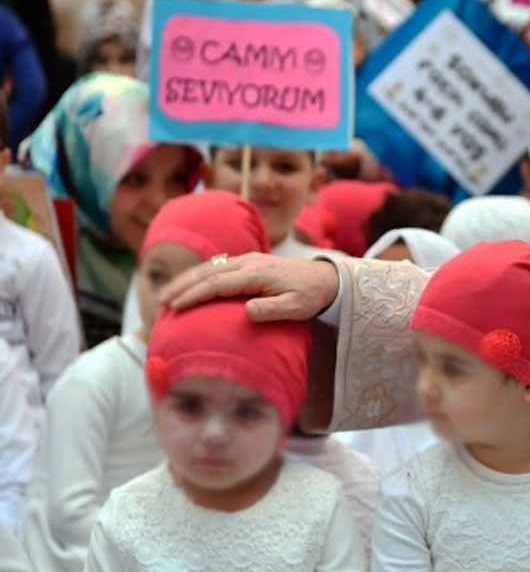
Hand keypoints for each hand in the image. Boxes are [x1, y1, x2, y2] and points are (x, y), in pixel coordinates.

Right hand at [159, 252, 340, 322]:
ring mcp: (248, 260)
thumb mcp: (296, 308)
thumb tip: (246, 311)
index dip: (195, 295)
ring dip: (187, 279)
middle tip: (161, 300)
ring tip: (167, 293)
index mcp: (256, 274)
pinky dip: (200, 275)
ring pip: (210, 267)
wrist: (326, 278)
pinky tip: (189, 285)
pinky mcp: (250, 262)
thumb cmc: (310, 296)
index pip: (218, 284)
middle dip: (182, 285)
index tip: (176, 307)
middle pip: (207, 272)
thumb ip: (272, 310)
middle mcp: (249, 263)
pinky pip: (219, 267)